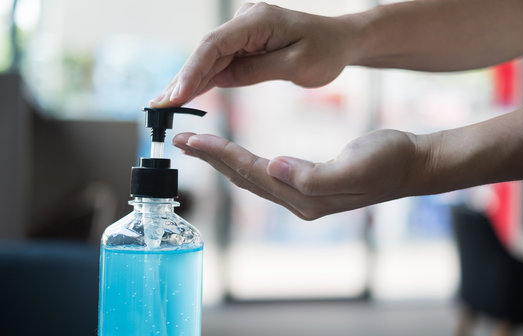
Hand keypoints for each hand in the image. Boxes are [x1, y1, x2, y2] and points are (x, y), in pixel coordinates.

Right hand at [150, 2, 352, 106]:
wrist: (341, 41)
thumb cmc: (325, 51)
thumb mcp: (295, 64)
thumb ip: (256, 70)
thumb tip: (220, 78)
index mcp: (257, 20)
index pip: (215, 45)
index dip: (192, 70)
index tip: (176, 95)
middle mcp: (246, 22)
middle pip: (206, 51)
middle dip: (182, 79)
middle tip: (158, 105)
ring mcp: (244, 32)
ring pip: (210, 58)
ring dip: (188, 81)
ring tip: (164, 104)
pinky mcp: (247, 44)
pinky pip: (222, 62)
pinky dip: (205, 80)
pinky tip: (186, 94)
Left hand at [173, 129, 424, 219]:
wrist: (412, 165)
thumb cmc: (388, 161)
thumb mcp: (355, 166)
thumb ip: (312, 174)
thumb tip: (273, 167)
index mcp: (307, 196)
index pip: (253, 173)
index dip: (222, 156)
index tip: (194, 140)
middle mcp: (300, 200)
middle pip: (246, 179)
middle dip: (213, 159)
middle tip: (183, 142)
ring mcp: (304, 196)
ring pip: (253, 179)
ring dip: (224, 162)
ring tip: (200, 146)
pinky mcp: (308, 186)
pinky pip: (266, 177)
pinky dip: (244, 164)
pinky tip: (235, 157)